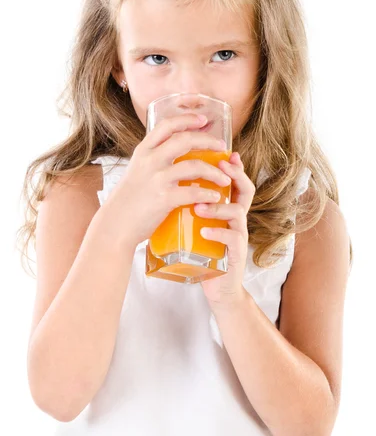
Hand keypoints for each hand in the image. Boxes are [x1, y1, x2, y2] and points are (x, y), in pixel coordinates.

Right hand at [97, 113, 230, 250]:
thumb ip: (153, 160)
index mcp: (143, 151)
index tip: (203, 119)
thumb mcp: (137, 171)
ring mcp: (156, 180)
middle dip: (207, 140)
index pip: (167, 125)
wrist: (115, 225)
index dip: (187, 119)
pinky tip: (215, 196)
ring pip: (194, 166)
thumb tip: (175, 151)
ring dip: (214, 171)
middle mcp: (149, 161)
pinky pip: (192, 193)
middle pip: (184, 140)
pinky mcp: (163, 199)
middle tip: (221, 146)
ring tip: (225, 178)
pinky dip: (207, 194)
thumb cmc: (129, 200)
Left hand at [195, 152, 255, 307]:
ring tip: (199, 206)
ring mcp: (238, 235)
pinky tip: (203, 231)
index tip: (224, 151)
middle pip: (245, 189)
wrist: (215, 284)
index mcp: (228, 208)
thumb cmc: (203, 251)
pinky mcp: (235, 253)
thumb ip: (191, 204)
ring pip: (237, 212)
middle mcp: (237, 218)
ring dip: (218, 206)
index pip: (235, 180)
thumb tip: (167, 182)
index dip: (232, 165)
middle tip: (219, 167)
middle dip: (234, 175)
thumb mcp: (197, 223)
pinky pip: (232, 238)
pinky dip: (217, 232)